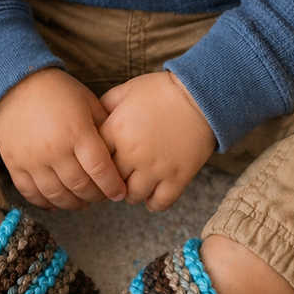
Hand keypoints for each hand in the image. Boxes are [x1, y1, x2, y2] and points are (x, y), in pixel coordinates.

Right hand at [0, 68, 126, 210]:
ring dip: (74, 204)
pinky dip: (45, 203)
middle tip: (103, 196)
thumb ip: (104, 126)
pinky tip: (57, 204)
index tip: (120, 193)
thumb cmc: (57, 91)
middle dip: (96, 196)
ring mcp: (32, 159)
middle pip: (80, 186)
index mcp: (77, 132)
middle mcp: (54, 149)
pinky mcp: (14, 164)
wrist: (15, 84)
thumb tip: (120, 150)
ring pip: (57, 194)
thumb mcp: (88, 101)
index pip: (100, 169)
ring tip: (83, 203)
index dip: (113, 186)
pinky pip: (30, 192)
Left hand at [98, 71, 216, 211]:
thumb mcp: (127, 90)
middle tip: (114, 180)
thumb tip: (93, 118)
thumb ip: (106, 105)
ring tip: (133, 186)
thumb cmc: (162, 89)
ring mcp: (155, 168)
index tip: (100, 165)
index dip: (95, 163)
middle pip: (110, 181)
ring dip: (130, 193)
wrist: (200, 95)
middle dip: (110, 181)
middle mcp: (132, 153)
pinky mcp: (177, 177)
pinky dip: (153, 203)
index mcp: (116, 131)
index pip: (93, 159)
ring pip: (132, 196)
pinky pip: (159, 203)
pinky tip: (152, 196)